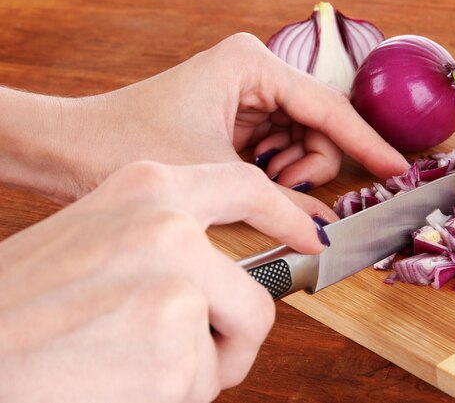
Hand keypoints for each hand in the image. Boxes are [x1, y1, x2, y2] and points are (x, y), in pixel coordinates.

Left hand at [0, 33, 407, 216]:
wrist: (72, 148)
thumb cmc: (128, 143)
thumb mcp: (219, 173)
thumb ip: (281, 200)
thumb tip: (326, 228)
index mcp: (252, 64)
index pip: (328, 107)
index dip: (366, 143)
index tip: (397, 169)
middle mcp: (253, 71)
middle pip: (318, 122)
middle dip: (317, 161)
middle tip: (300, 192)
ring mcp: (245, 92)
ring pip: (301, 135)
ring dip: (296, 168)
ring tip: (268, 183)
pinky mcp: (235, 114)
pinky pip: (279, 143)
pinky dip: (279, 168)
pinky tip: (258, 178)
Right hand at [0, 161, 325, 401]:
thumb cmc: (23, 304)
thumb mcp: (96, 238)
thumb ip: (162, 241)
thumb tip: (217, 267)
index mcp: (146, 188)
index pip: (245, 187)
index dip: (286, 216)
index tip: (312, 237)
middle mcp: (168, 229)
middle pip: (255, 294)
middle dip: (234, 333)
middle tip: (194, 351)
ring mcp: (176, 286)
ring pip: (231, 343)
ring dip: (195, 367)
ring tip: (132, 364)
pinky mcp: (175, 350)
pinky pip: (204, 383)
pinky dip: (174, 394)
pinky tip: (120, 381)